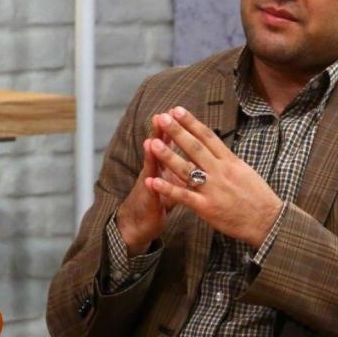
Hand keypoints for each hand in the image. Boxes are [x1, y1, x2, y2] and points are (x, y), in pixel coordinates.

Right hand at [115, 114, 183, 255]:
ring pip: (151, 168)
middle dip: (162, 133)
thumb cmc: (158, 201)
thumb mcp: (172, 181)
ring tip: (151, 141)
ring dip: (151, 155)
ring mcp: (149, 185)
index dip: (176, 129)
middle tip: (163, 116)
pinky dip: (151, 186)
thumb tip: (198, 155)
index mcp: (165, 165)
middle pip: (159, 149)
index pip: (171, 143)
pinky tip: (150, 180)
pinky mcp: (149, 202)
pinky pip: (150, 194)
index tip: (180, 112)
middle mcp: (155, 171)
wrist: (139, 224)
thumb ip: (182, 168)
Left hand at [146, 106, 282, 248]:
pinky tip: (153, 181)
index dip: (191, 123)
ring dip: (168, 156)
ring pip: (186, 170)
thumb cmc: (258, 197)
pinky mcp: (207, 208)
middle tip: (161, 117)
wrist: (268, 221)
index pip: (208, 137)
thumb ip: (227, 160)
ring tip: (152, 143)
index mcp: (230, 161)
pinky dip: (168, 189)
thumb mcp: (245, 171)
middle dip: (177, 132)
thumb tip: (215, 147)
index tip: (177, 110)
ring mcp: (213, 189)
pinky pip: (184, 196)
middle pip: (195, 148)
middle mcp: (221, 171)